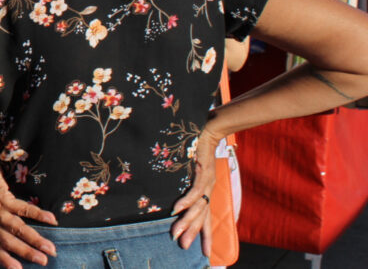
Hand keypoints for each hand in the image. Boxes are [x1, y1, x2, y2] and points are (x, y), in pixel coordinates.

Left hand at [0, 158, 56, 267]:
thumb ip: (1, 216)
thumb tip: (19, 225)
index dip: (5, 260)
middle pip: (9, 242)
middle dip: (27, 253)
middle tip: (44, 262)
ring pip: (17, 229)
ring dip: (34, 240)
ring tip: (50, 248)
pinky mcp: (3, 198)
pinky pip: (23, 209)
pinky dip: (38, 215)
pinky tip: (51, 219)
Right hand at [170, 129, 220, 255]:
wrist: (209, 130)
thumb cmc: (199, 149)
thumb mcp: (193, 170)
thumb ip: (187, 184)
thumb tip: (174, 194)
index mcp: (207, 191)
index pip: (206, 218)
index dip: (206, 236)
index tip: (205, 253)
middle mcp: (208, 189)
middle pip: (202, 217)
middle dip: (193, 234)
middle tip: (183, 246)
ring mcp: (206, 181)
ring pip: (197, 207)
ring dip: (186, 221)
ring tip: (176, 233)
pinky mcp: (202, 171)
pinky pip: (194, 190)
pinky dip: (186, 201)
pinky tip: (177, 209)